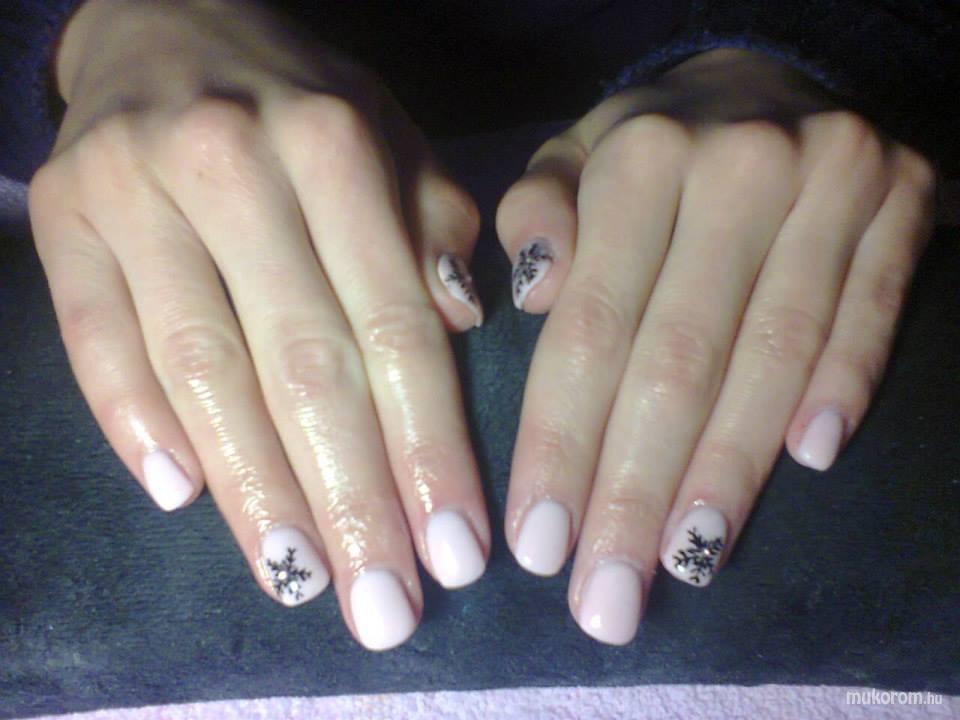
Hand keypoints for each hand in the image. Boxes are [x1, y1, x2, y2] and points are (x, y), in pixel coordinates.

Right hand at [30, 0, 488, 649]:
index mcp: (333, 144)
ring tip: (304, 581)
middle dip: (351, 498)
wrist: (168, 22)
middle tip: (385, 606)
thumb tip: (465, 321)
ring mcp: (134, 192)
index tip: (456, 548)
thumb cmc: (300, 100)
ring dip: (255, 492)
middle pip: (301, 364)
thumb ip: (435, 219)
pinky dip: (138, 426)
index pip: (394, 324)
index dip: (428, 446)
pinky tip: (187, 501)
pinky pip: (96, 342)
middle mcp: (232, 165)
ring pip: (202, 370)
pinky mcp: (63, 219)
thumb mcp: (392, 133)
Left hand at [496, 49, 934, 643]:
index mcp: (636, 162)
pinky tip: (806, 465)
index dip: (561, 444)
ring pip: (774, 355)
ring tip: (688, 562)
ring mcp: (831, 184)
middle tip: (606, 598)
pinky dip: (840, 390)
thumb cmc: (648, 146)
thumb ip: (533, 216)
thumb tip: (532, 296)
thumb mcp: (568, 157)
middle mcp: (734, 171)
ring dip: (730, 473)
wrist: (765, 76)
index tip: (538, 546)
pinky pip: (868, 313)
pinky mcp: (900, 201)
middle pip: (678, 361)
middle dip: (634, 491)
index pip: (590, 329)